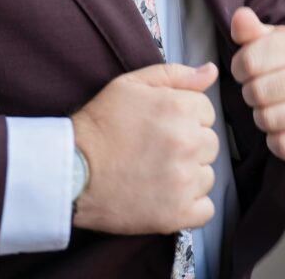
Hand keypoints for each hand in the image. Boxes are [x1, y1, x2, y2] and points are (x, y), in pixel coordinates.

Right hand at [71, 61, 218, 234]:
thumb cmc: (101, 124)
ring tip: (157, 171)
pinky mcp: (178, 214)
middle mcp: (187, 143)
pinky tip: (165, 195)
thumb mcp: (131, 84)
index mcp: (179, 108)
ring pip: (207, 175)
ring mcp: (184, 181)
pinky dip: (190, 205)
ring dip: (189, 175)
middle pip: (210, 143)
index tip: (162, 125)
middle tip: (157, 148)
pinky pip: (205, 209)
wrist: (73, 169)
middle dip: (189, 144)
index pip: (207, 112)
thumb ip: (175, 74)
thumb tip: (211, 72)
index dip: (184, 116)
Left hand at [230, 7, 284, 163]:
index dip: (238, 68)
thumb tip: (240, 17)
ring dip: (260, 116)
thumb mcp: (268, 41)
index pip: (248, 62)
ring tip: (269, 107)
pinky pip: (283, 145)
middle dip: (249, 93)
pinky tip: (281, 128)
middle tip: (258, 91)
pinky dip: (274, 141)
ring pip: (268, 119)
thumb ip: (249, 29)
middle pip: (256, 92)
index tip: (245, 70)